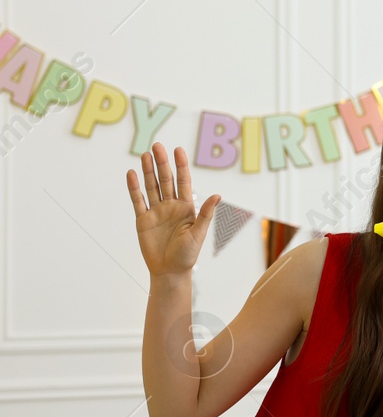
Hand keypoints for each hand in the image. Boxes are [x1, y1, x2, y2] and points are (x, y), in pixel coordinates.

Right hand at [126, 144, 220, 276]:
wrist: (169, 271)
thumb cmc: (187, 254)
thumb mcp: (198, 233)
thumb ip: (205, 213)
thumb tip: (218, 195)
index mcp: (187, 207)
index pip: (183, 181)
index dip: (181, 166)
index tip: (178, 149)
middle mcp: (171, 206)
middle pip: (166, 180)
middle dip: (162, 163)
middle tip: (157, 145)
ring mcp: (156, 211)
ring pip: (151, 187)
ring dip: (147, 171)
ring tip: (144, 155)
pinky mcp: (143, 219)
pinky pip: (138, 200)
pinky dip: (134, 188)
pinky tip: (131, 174)